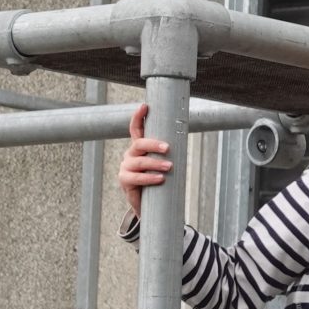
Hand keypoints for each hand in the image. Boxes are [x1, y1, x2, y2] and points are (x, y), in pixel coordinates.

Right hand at [118, 103, 171, 220]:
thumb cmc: (157, 179)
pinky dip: (150, 178)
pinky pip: (137, 178)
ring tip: (169, 167)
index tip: (144, 106)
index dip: (138, 117)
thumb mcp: (161, 163)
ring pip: (140, 162)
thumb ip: (167, 152)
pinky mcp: (125, 180)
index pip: (136, 129)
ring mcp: (126, 167)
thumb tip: (183, 137)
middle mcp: (130, 154)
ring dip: (156, 163)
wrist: (147, 202)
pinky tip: (160, 179)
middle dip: (153, 144)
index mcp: (139, 147)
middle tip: (167, 148)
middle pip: (139, 144)